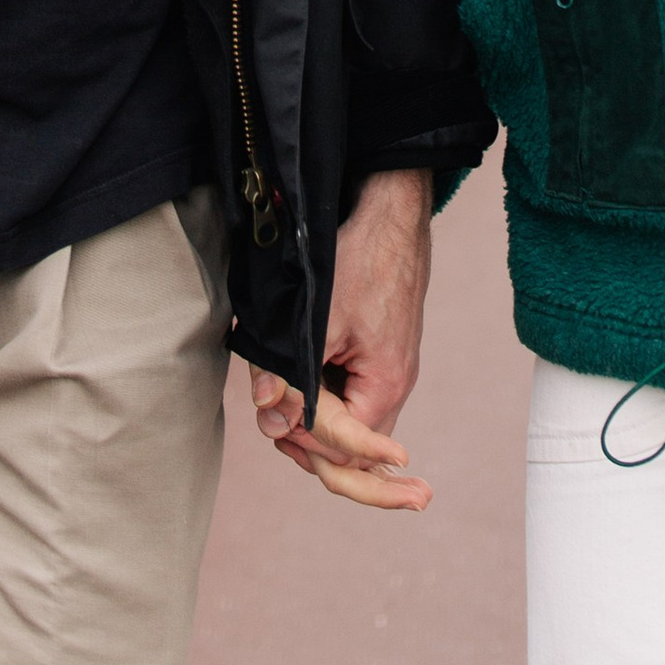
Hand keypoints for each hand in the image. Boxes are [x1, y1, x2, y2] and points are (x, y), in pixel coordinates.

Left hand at [247, 165, 436, 510]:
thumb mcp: (320, 325)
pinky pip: (354, 390)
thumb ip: (294, 379)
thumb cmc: (361, 262)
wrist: (390, 214)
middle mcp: (395, 386)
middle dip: (312, 441)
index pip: (344, 450)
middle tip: (276, 421)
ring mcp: (390, 368)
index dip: (303, 441)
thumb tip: (269, 421)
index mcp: (385, 387)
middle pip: (354, 445)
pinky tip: (299, 378)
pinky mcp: (382, 351)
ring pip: (351, 417)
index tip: (273, 418)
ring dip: (316, 416)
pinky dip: (325, 392)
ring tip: (282, 399)